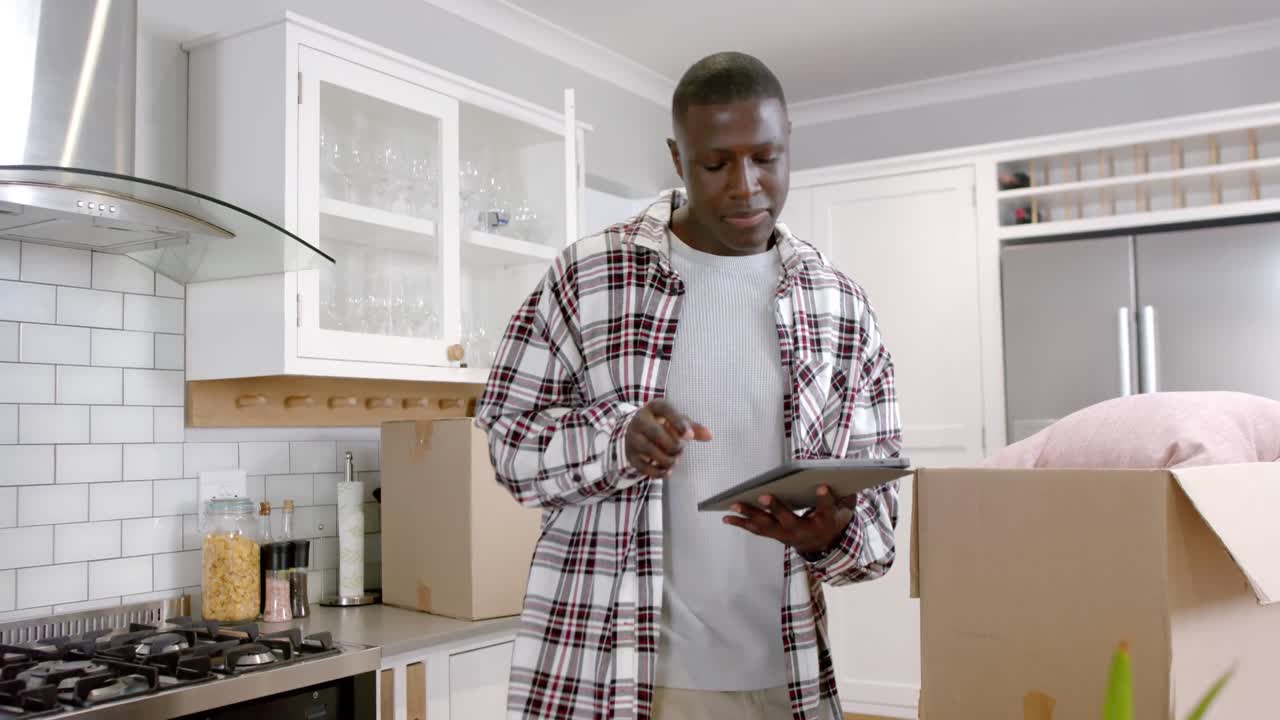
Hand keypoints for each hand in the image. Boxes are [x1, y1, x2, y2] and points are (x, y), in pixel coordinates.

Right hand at [624, 399, 711, 478]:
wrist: (634, 431)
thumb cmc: (662, 424)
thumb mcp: (677, 421)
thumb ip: (693, 428)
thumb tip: (710, 436)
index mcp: (654, 407)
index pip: (666, 410)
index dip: (679, 423)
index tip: (690, 437)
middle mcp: (640, 420)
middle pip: (657, 434)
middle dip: (674, 446)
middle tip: (680, 448)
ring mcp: (632, 438)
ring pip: (651, 451)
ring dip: (668, 460)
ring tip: (674, 459)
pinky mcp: (630, 455)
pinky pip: (645, 467)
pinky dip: (659, 472)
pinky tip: (668, 471)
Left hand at [723, 485, 852, 556]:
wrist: (821, 544)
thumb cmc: (828, 519)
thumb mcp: (839, 508)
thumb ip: (835, 496)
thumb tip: (826, 482)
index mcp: (822, 524)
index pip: (825, 509)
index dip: (825, 499)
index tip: (823, 486)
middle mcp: (801, 532)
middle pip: (787, 520)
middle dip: (775, 508)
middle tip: (763, 496)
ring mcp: (784, 535)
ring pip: (766, 525)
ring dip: (749, 515)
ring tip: (733, 505)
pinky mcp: (773, 534)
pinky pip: (756, 529)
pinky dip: (740, 523)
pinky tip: (726, 516)